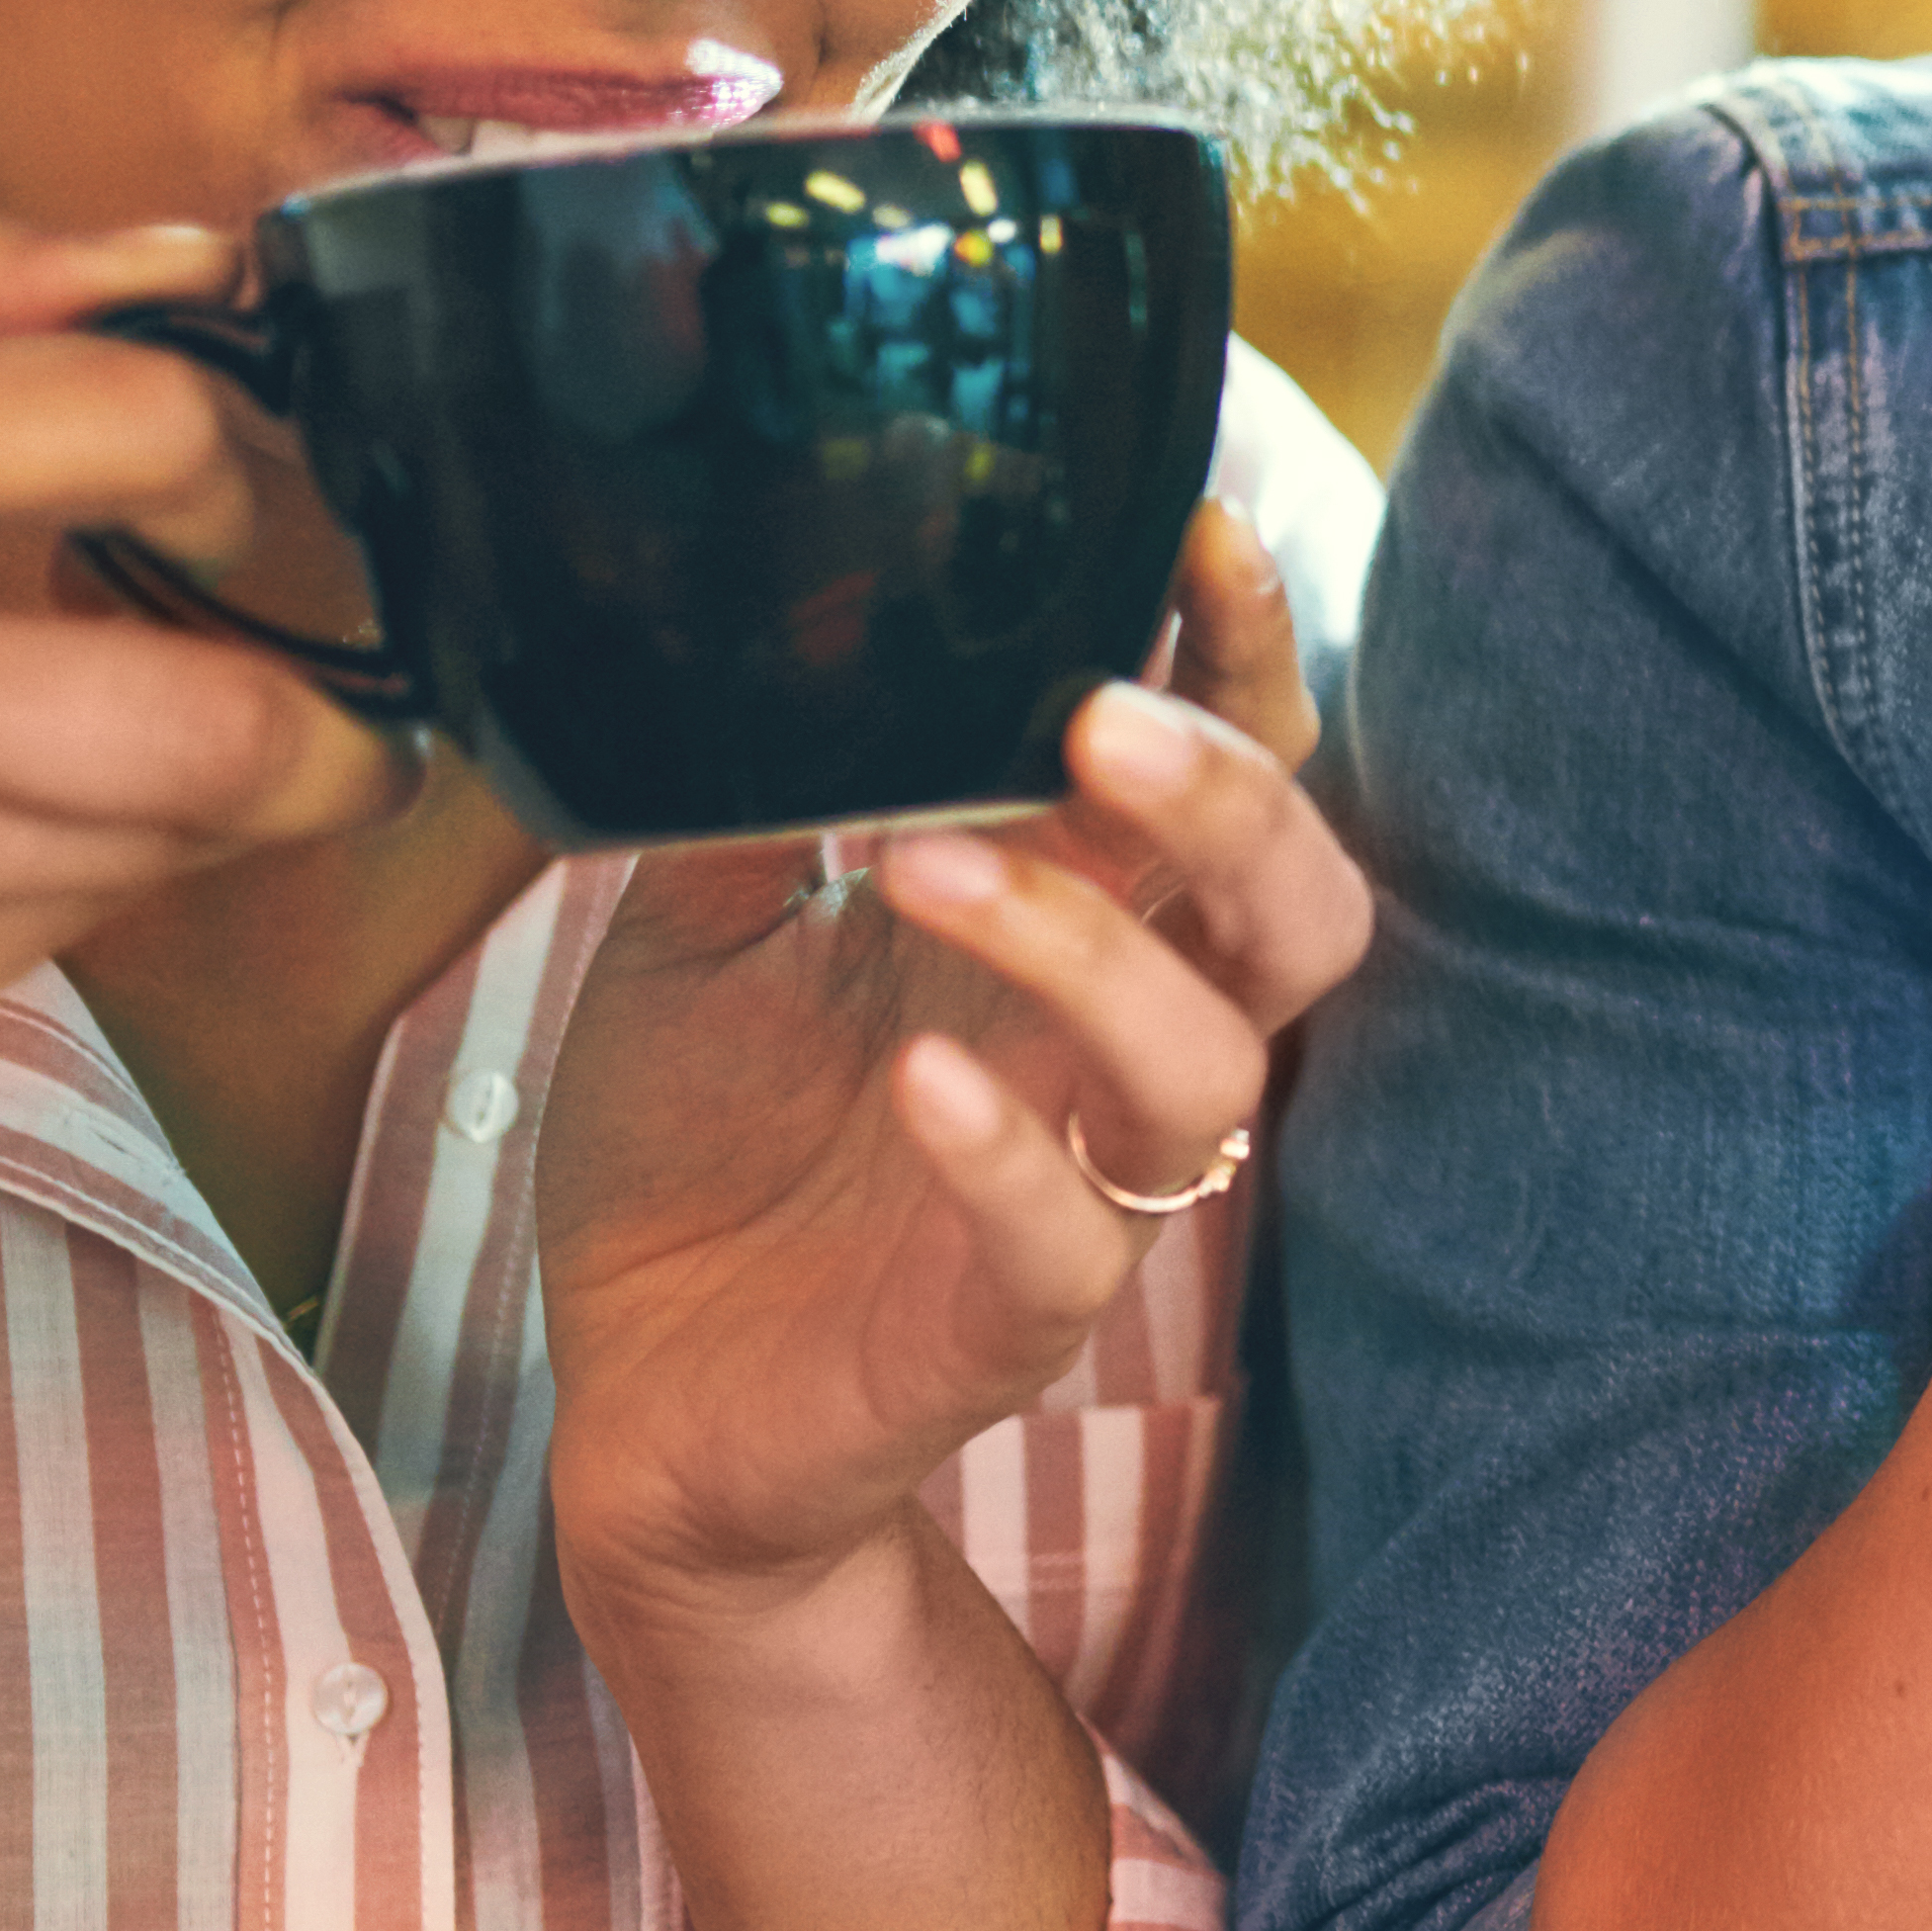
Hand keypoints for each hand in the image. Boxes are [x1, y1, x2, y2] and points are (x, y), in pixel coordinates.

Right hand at [0, 208, 402, 1256]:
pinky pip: (77, 935)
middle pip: (209, 712)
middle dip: (315, 737)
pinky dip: (78, 903)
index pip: (127, 417)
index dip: (239, 472)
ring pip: (165, 840)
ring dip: (193, 827)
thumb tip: (193, 254)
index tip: (244, 515)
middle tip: (317, 724)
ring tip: (115, 791)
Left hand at [536, 500, 1359, 1636]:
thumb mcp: (698, 932)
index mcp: (1073, 928)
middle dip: (1236, 800)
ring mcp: (1078, 1188)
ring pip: (1212, 1067)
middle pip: (1301, 911)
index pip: (1232, 776)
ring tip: (927, 865)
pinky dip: (1009, 1149)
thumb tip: (770, 607)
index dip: (1248, 657)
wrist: (629, 1405)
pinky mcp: (1001, 1323)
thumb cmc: (704, 1154)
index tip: (1194, 526)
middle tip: (1100, 715)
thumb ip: (760, 794)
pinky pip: (1072, 1243)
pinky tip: (916, 1080)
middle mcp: (1109, 1050)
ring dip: (1092, 948)